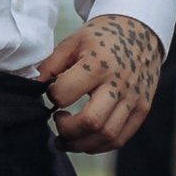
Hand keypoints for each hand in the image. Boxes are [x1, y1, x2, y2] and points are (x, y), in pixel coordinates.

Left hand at [35, 14, 163, 152]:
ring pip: (107, 136)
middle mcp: (119, 83)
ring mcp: (134, 98)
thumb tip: (32, 87)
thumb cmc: (103, 36)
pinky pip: (121, 138)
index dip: (52, 98)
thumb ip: (51, 65)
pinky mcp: (143, 108)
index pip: (65, 94)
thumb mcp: (74, 41)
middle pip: (91, 122)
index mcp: (99, 63)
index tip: (52, 93)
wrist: (141, 30)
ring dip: (81, 145)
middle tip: (57, 121)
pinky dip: (100, 145)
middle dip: (67, 131)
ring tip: (67, 138)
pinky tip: (86, 139)